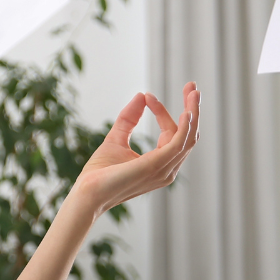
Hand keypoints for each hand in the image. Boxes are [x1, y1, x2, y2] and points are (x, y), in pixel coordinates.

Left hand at [74, 82, 200, 216]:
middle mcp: (167, 169)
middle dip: (193, 109)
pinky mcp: (155, 166)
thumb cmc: (99, 173)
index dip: (162, 112)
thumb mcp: (116, 139)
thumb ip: (129, 119)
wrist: (86, 193)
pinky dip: (185, 127)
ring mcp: (164, 169)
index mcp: (160, 164)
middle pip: (188, 135)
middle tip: (192, 86)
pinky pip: (179, 145)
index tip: (148, 96)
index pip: (171, 133)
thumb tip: (141, 95)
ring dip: (193, 113)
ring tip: (193, 91)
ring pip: (189, 138)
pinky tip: (185, 111)